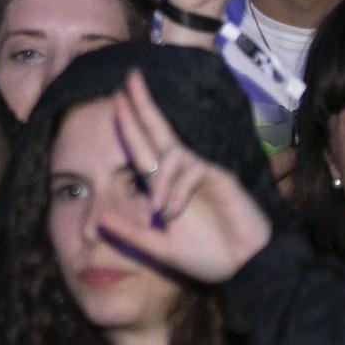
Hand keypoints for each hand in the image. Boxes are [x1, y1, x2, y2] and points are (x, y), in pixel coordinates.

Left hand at [95, 69, 272, 282]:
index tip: (116, 99)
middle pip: (159, 130)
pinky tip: (173, 211)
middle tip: (129, 77)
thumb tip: (99, 219)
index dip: (130, 125)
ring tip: (160, 212)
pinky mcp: (220, 176)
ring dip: (160, 181)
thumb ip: (131, 234)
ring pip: (171, 154)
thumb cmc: (207, 257)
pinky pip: (191, 169)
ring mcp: (202, 172)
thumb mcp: (161, 248)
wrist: (246, 268)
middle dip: (142, 104)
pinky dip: (176, 189)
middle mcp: (183, 173)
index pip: (144, 149)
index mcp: (167, 186)